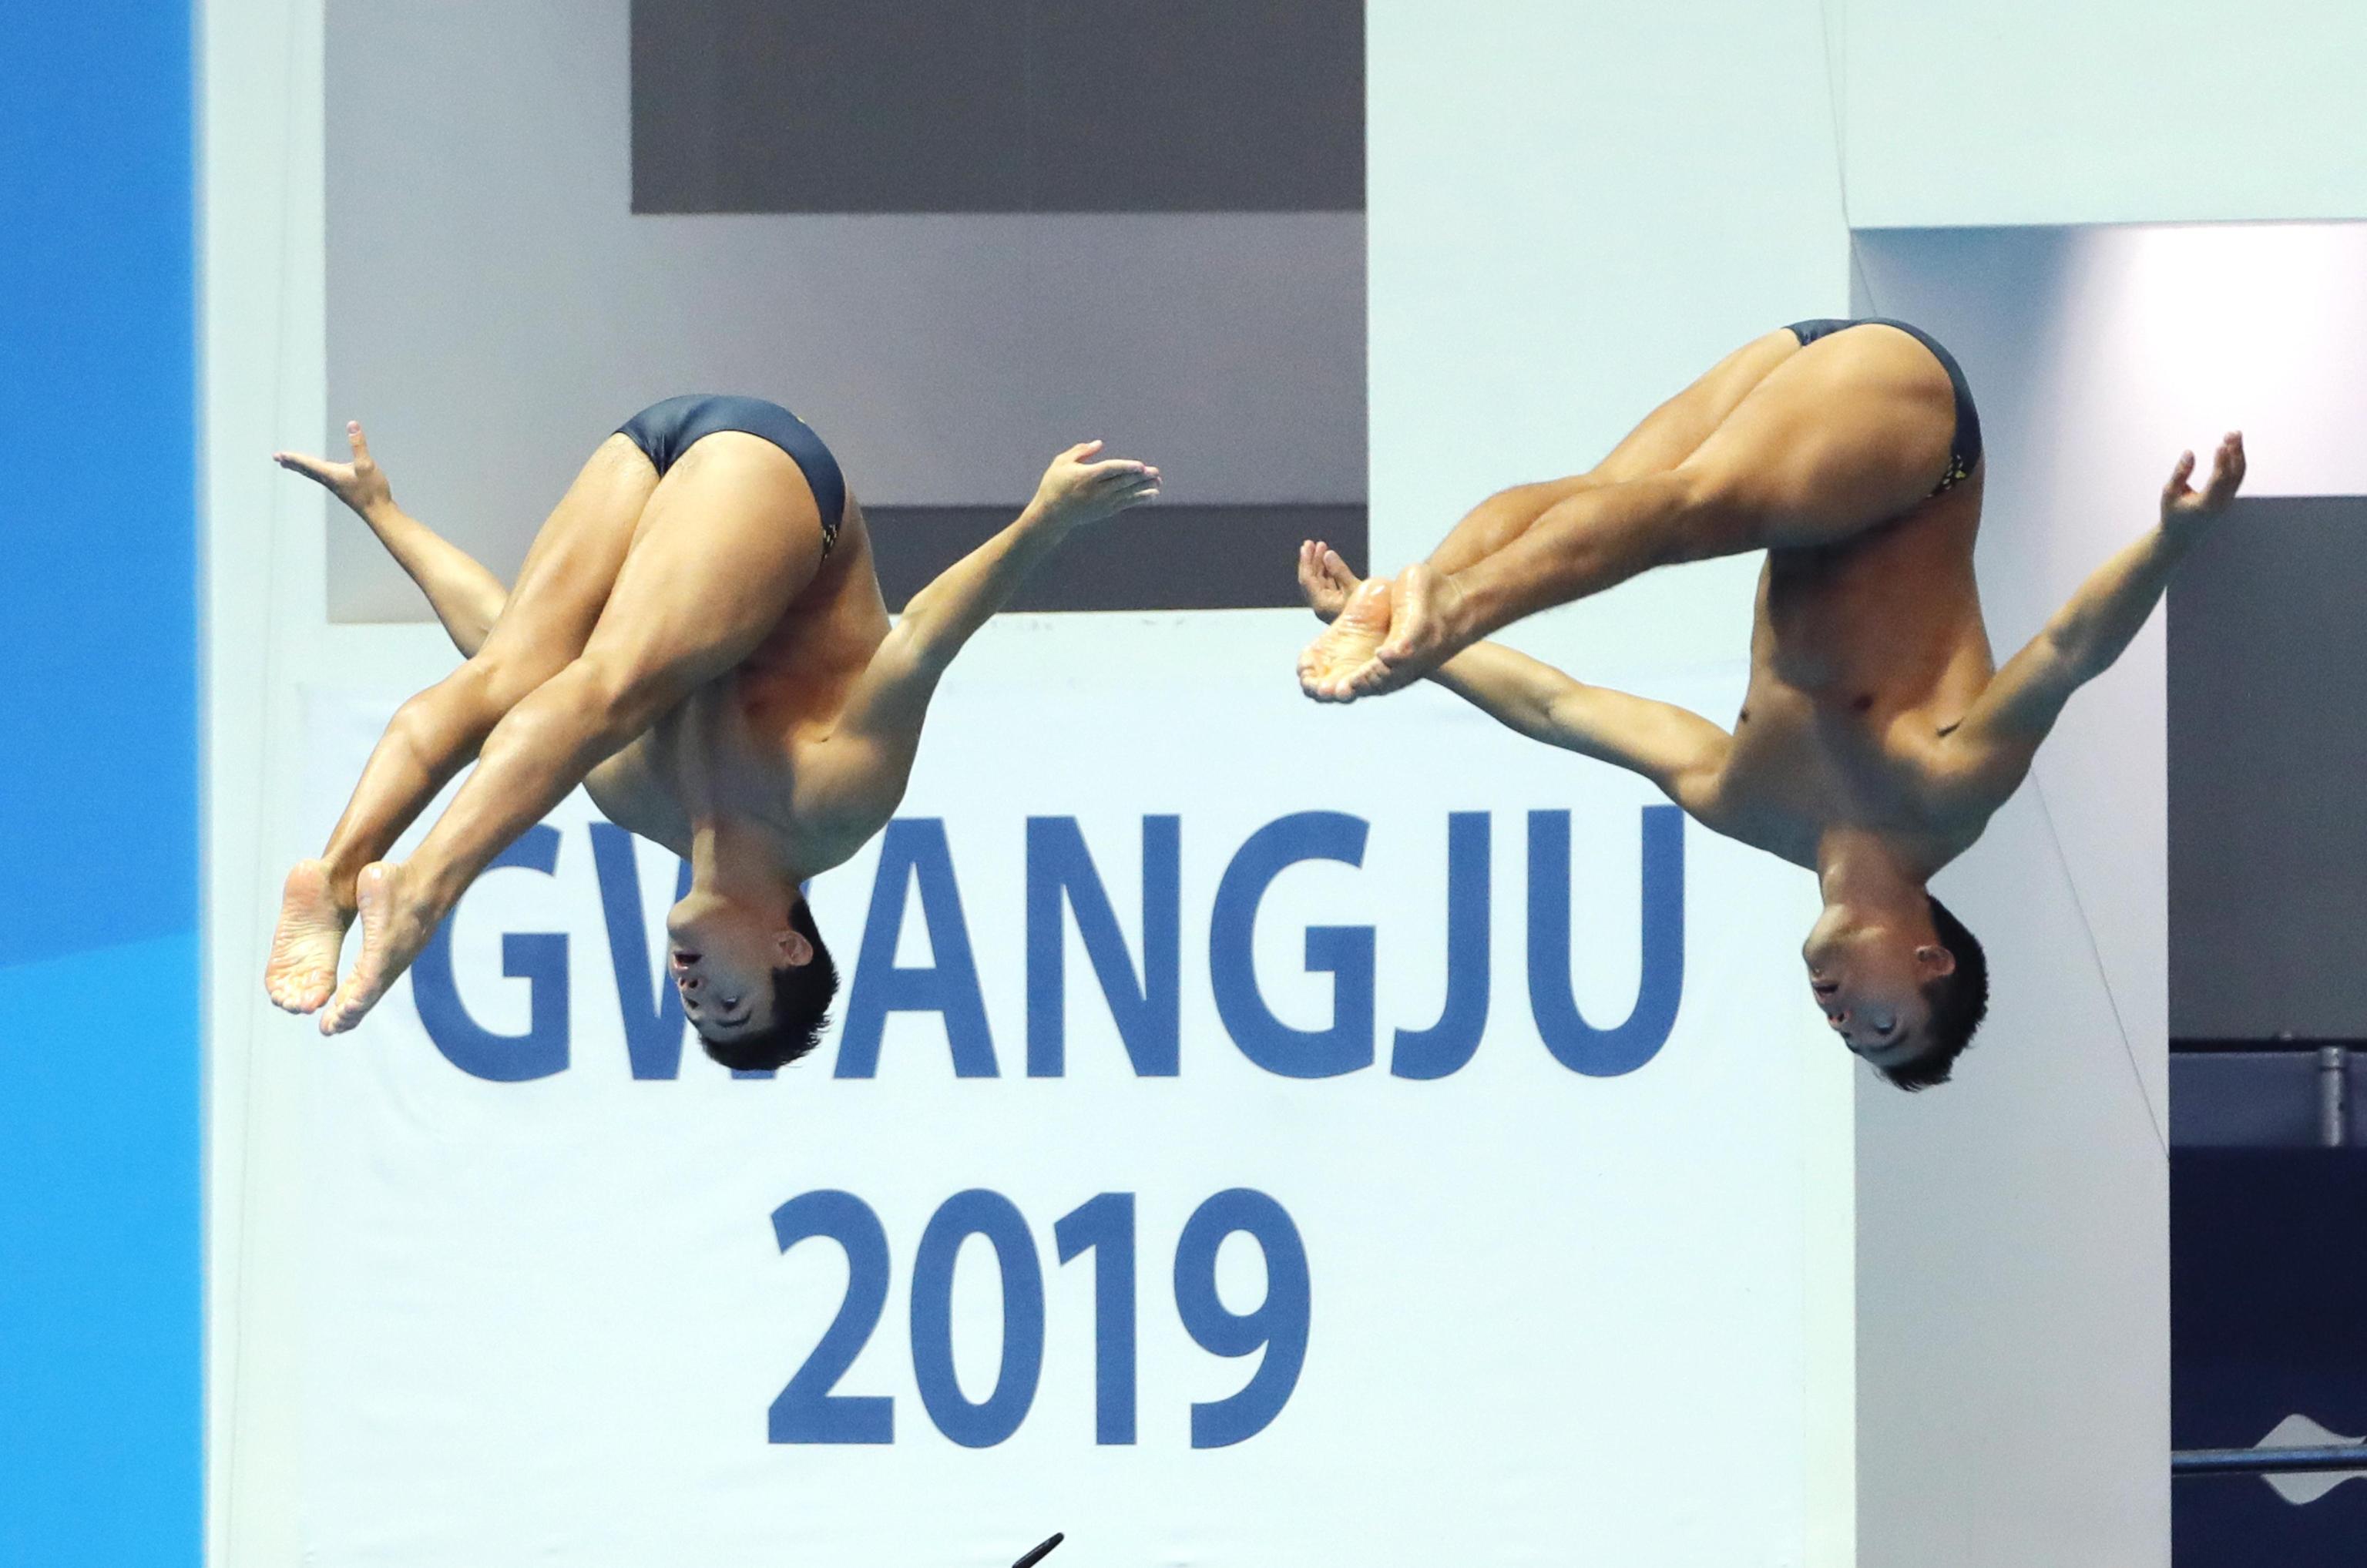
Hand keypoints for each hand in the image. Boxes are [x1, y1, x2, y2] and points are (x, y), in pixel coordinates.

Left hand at [275, 420, 393, 518]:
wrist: (380, 513)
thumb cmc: (373, 491)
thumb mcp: (367, 466)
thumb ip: (359, 446)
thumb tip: (352, 425)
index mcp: (331, 474)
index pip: (308, 464)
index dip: (293, 457)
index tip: (279, 455)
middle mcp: (330, 481)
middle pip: (306, 470)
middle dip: (292, 463)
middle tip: (277, 458)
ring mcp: (336, 486)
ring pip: (313, 475)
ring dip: (301, 468)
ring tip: (291, 464)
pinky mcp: (343, 489)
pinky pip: (322, 478)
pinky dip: (313, 472)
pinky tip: (319, 472)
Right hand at [1028, 440, 1160, 528]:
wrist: (1051, 515)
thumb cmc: (1054, 485)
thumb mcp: (1061, 463)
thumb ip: (1080, 451)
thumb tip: (1099, 443)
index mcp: (1085, 477)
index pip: (1110, 471)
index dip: (1126, 468)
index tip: (1140, 466)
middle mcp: (1095, 491)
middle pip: (1122, 482)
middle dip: (1140, 478)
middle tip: (1156, 472)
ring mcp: (1101, 503)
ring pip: (1127, 494)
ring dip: (1144, 488)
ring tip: (1158, 482)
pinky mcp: (1104, 511)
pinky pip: (1125, 504)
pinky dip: (1139, 499)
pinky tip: (1151, 495)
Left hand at [1296, 538, 1361, 621]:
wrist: (1384, 625)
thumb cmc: (1369, 611)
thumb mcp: (1355, 588)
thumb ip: (1339, 571)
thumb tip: (1328, 554)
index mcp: (1322, 604)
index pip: (1307, 579)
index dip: (1306, 561)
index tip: (1307, 546)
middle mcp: (1322, 606)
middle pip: (1311, 580)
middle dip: (1311, 560)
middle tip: (1311, 543)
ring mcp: (1329, 605)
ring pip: (1320, 581)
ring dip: (1320, 564)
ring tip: (1322, 548)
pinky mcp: (1337, 604)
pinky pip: (1328, 585)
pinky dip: (1328, 572)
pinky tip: (1330, 562)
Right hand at [2160, 431, 2244, 533]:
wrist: (2182, 535)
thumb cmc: (2172, 513)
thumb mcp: (2169, 494)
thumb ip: (2180, 474)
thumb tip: (2190, 453)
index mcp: (2206, 504)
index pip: (2219, 480)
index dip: (2221, 461)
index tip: (2221, 444)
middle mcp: (2221, 502)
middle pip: (2235, 474)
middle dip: (2235, 452)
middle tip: (2233, 433)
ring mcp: (2227, 500)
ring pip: (2239, 474)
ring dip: (2238, 453)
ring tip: (2234, 435)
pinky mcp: (2229, 497)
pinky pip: (2236, 476)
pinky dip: (2236, 460)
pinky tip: (2232, 447)